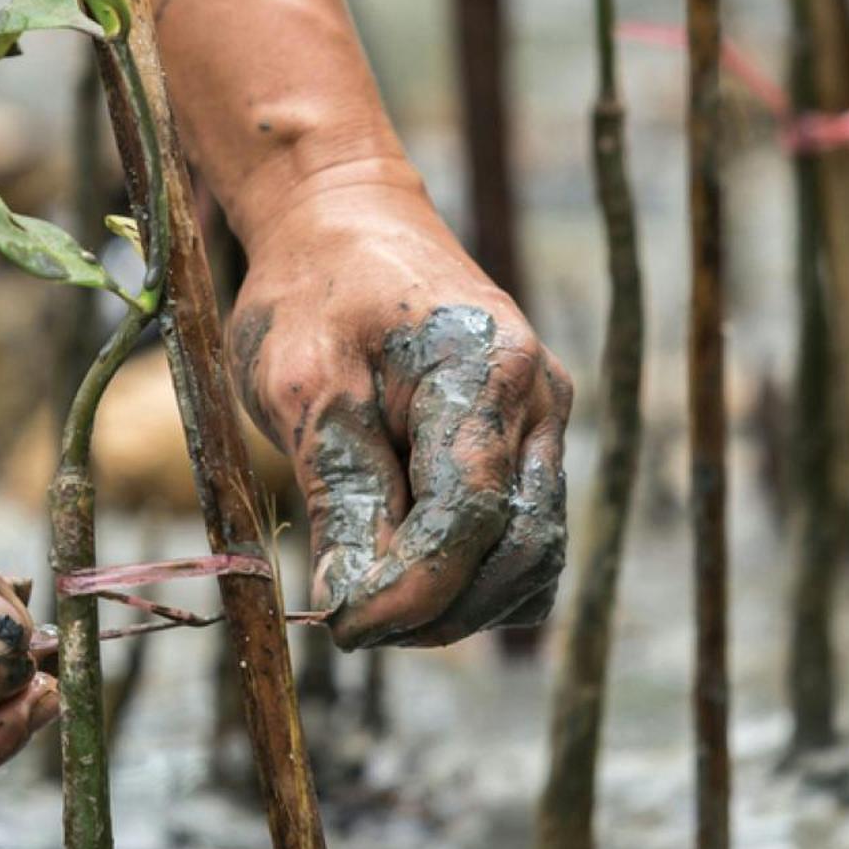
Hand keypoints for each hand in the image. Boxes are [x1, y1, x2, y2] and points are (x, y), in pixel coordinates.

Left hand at [228, 182, 571, 649]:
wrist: (345, 221)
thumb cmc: (313, 294)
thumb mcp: (302, 389)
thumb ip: (340, 496)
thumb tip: (350, 607)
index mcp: (486, 371)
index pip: (468, 516)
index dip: (410, 591)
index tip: (341, 627)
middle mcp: (540, 399)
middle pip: (520, 551)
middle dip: (439, 610)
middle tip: (351, 626)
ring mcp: (546, 422)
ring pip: (534, 558)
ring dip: (460, 603)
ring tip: (371, 598)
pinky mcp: (532, 443)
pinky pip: (525, 538)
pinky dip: (474, 575)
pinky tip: (407, 569)